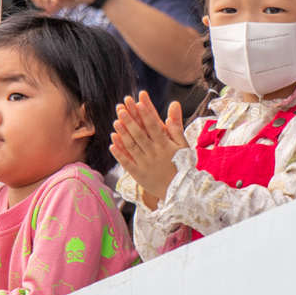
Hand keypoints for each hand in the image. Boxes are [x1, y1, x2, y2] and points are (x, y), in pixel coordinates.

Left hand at [110, 92, 187, 207]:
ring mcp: (145, 164)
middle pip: (139, 134)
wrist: (180, 190)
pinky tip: (112, 144)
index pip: (153, 126)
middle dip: (130, 120)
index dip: (145, 114)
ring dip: (122, 134)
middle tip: (121, 109)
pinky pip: (127, 163)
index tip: (138, 103)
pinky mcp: (139, 174)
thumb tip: (171, 113)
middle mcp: (154, 153)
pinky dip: (119, 154)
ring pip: (131, 147)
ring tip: (115, 122)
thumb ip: (176, 129)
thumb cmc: (183, 166)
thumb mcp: (183, 146)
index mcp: (164, 145)